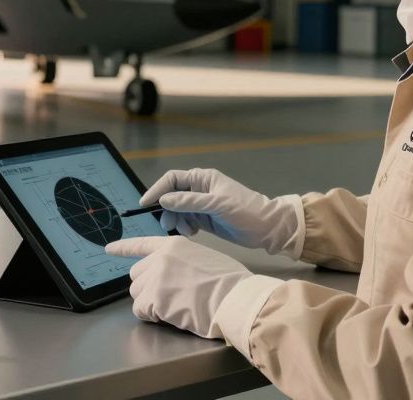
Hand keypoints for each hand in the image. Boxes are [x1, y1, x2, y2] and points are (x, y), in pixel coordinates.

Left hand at [105, 236, 250, 338]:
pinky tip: (172, 315)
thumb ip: (182, 261)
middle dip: (147, 288)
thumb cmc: (229, 283)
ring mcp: (156, 277)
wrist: (235, 298)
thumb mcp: (204, 258)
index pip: (142, 244)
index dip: (123, 248)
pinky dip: (152, 317)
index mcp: (174, 245)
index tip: (108, 249)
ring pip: (136, 294)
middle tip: (169, 297)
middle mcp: (160, 258)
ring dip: (150, 304)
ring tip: (175, 306)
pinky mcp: (155, 298)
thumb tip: (174, 273)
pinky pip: (141, 311)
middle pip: (136, 274)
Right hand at [142, 169, 302, 257]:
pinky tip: (192, 233)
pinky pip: (185, 221)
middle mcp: (199, 190)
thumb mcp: (218, 204)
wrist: (267, 228)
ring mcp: (201, 205)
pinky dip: (184, 227)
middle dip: (167, 210)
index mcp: (203, 178)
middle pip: (172, 196)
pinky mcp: (204, 219)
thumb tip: (164, 199)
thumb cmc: (246, 211)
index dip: (157, 189)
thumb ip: (190, 202)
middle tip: (169, 225)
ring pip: (177, 211)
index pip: (172, 179)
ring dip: (176, 220)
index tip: (145, 204)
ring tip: (185, 231)